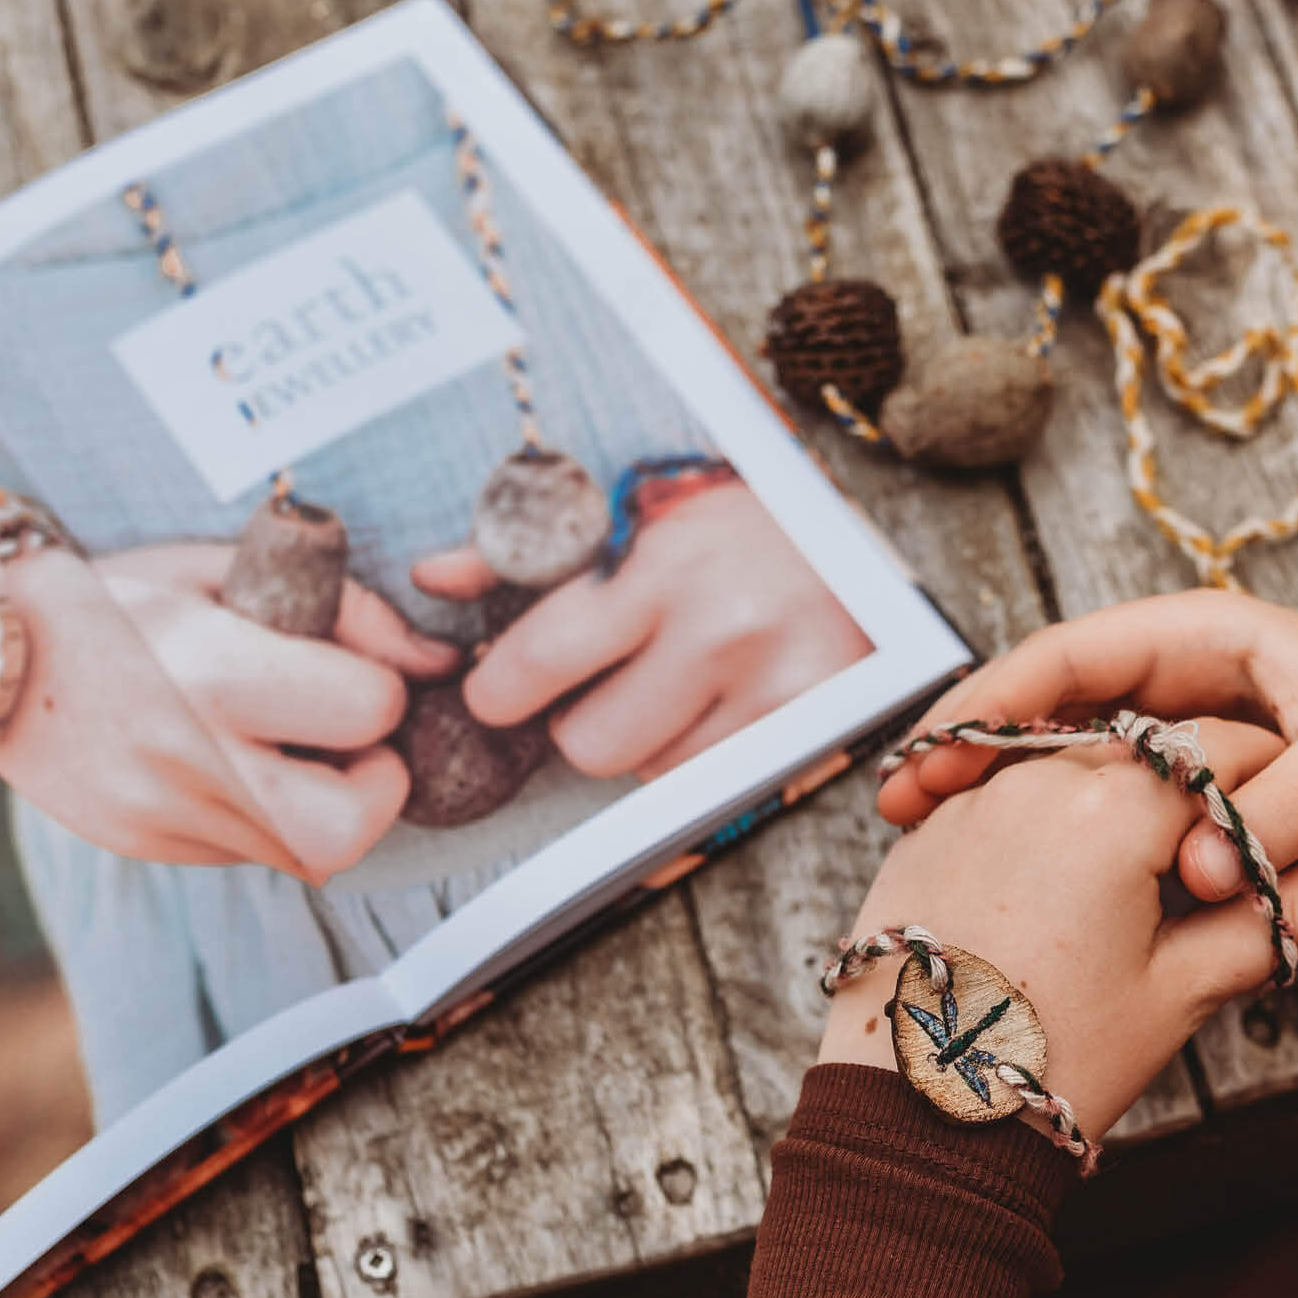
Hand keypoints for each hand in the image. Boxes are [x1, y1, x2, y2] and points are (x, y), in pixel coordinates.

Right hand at [0, 544, 457, 881]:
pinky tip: (242, 768)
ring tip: (298, 752)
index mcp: (212, 670)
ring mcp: (164, 818)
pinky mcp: (150, 849)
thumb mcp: (224, 568)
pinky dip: (274, 819)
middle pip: (351, 823)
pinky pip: (255, 855)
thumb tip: (438, 664)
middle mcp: (189, 758)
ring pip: (310, 853)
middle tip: (357, 745)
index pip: (369, 709)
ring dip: (331, 807)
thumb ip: (343, 611)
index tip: (359, 673)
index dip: (385, 690)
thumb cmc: (116, 596)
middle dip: (379, 785)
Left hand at [413, 483, 871, 779]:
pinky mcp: (810, 731)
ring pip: (646, 773)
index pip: (537, 663)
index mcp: (664, 564)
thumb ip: (527, 549)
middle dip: (576, 723)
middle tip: (598, 685)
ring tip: (675, 681)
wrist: (865, 541)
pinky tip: (714, 703)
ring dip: (643, 742)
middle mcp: (722, 632)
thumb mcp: (635, 511)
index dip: (500, 689)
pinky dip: (695, 756)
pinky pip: (708, 785)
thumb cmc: (732, 522)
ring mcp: (773, 690)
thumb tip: (433, 579)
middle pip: (587, 746)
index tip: (499, 687)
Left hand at [824, 721, 1297, 1130]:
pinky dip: (1046, 820)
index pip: (1225, 753)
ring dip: (1116, 802)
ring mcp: (973, 797)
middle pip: (1146, 750)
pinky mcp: (926, 828)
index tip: (1285, 836)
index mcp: (1115, 804)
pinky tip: (1062, 888)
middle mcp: (1037, 777)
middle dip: (1191, 795)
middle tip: (1216, 870)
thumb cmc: (1054, 1057)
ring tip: (1140, 886)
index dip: (1268, 791)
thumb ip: (1290, 916)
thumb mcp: (1184, 988)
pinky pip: (1005, 791)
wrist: (914, 1110)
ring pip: (1071, 761)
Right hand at [877, 592, 1297, 903]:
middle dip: (968, 750)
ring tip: (921, 840)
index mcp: (1201, 636)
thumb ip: (1282, 815)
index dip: (996, 703)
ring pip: (1059, 757)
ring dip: (994, 794)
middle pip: (1042, 706)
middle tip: (901, 807)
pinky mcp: (1183, 784)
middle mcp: (1172, 677)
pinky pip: (1100, 803)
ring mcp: (1172, 731)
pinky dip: (1048, 828)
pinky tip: (998, 866)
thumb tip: (1200, 877)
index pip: (1070, 657)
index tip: (935, 754)